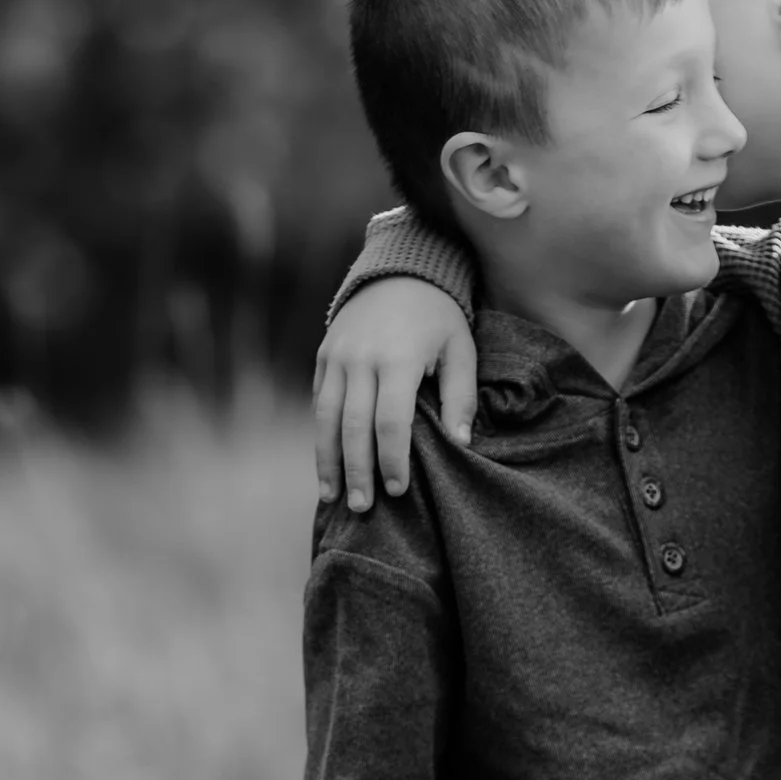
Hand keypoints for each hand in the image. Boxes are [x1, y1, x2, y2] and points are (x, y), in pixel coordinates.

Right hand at [313, 281, 478, 508]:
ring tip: (333, 497)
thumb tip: (461, 443)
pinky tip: (326, 464)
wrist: (399, 272)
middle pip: (353, 427)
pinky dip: (321, 435)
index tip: (398, 491)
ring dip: (328, 461)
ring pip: (327, 418)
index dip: (392, 460)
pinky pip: (319, 402)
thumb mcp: (461, 349)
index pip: (391, 422)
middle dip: (357, 471)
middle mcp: (360, 360)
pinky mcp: (324, 357)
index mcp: (398, 359)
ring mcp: (337, 357)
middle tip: (362, 508)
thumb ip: (460, 396)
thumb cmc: (438, 317)